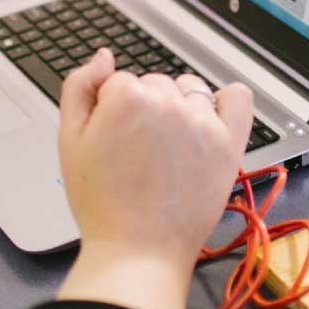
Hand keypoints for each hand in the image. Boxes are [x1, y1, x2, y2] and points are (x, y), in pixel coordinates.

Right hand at [55, 48, 252, 308]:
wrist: (138, 251)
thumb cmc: (102, 203)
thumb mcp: (70, 141)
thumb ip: (80, 88)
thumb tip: (103, 57)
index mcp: (127, 97)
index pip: (121, 83)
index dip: (113, 112)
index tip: (114, 141)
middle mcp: (168, 103)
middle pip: (157, 85)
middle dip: (146, 110)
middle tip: (139, 152)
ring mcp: (202, 122)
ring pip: (191, 91)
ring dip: (180, 108)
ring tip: (168, 150)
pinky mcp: (229, 143)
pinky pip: (239, 98)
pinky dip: (228, 100)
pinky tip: (211, 119)